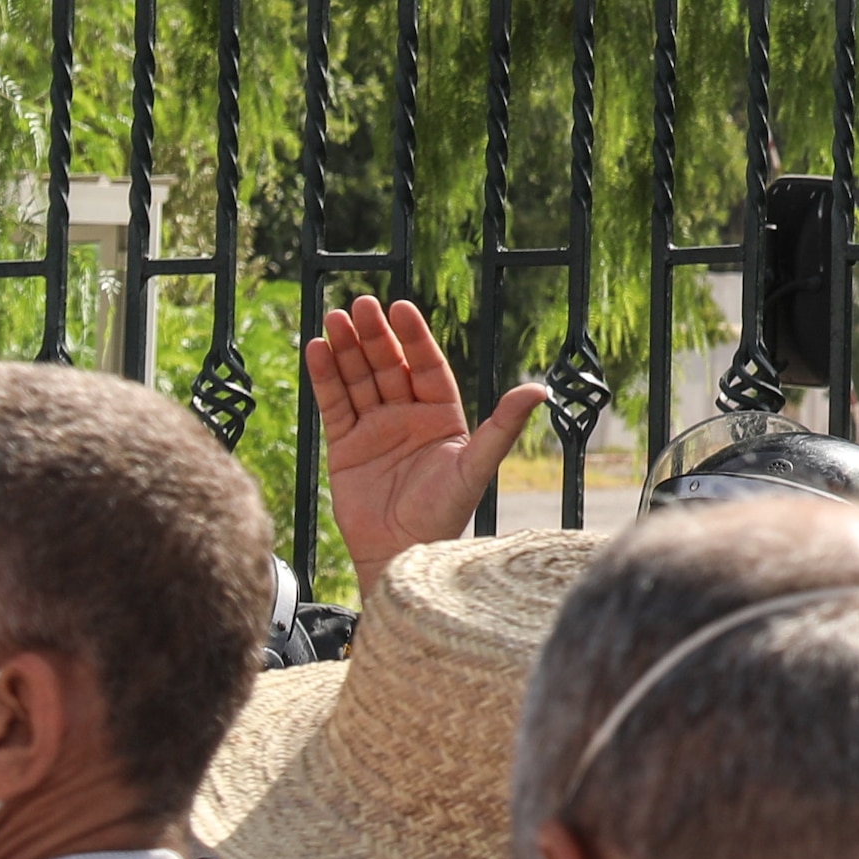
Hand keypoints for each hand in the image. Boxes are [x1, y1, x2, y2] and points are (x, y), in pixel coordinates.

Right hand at [304, 296, 543, 588]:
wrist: (401, 553)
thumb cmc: (444, 514)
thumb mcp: (476, 466)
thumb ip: (503, 427)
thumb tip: (540, 389)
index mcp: (442, 415)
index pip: (427, 365)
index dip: (414, 337)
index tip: (400, 308)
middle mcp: (408, 416)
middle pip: (389, 366)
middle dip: (375, 336)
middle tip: (360, 305)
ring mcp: (375, 429)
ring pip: (359, 379)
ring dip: (346, 350)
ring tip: (334, 318)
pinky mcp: (345, 446)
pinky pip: (334, 405)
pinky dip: (325, 378)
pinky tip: (318, 349)